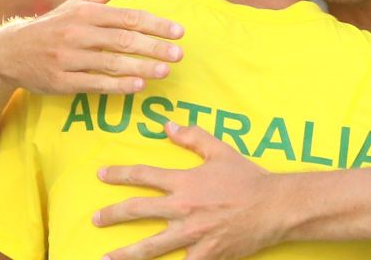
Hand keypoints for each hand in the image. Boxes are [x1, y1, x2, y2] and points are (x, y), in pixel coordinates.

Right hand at [0, 0, 184, 94]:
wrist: (10, 52)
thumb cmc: (54, 24)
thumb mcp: (79, 2)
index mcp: (85, 13)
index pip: (127, 17)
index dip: (155, 24)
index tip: (179, 32)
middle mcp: (77, 33)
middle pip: (122, 40)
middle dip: (153, 48)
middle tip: (178, 55)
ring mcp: (68, 58)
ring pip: (110, 63)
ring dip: (140, 68)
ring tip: (165, 72)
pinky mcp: (61, 81)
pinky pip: (93, 84)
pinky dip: (116, 86)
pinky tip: (137, 86)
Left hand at [95, 123, 288, 259]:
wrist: (275, 206)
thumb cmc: (248, 178)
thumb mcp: (221, 151)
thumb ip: (193, 137)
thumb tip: (168, 125)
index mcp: (185, 181)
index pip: (143, 176)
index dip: (120, 174)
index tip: (102, 175)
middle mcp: (183, 208)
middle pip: (138, 211)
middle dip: (112, 214)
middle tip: (96, 219)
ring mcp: (193, 234)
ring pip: (151, 247)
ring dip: (126, 253)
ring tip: (106, 258)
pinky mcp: (206, 254)